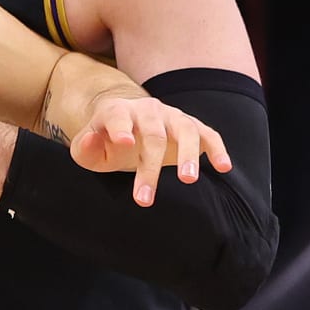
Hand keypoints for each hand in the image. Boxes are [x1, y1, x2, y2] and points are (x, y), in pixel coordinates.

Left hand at [67, 93, 231, 206]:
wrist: (125, 127)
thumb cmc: (104, 143)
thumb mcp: (88, 149)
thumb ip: (85, 146)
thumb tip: (92, 139)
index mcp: (117, 111)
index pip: (118, 116)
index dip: (121, 127)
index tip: (125, 142)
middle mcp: (147, 110)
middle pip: (152, 134)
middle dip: (149, 167)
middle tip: (144, 200)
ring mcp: (172, 116)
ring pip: (185, 129)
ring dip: (188, 154)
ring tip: (188, 180)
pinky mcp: (192, 126)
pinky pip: (208, 134)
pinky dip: (217, 148)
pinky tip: (223, 167)